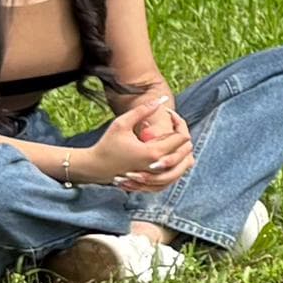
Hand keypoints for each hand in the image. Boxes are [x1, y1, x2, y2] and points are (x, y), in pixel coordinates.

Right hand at [73, 94, 191, 192]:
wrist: (95, 167)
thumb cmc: (107, 144)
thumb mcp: (121, 123)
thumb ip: (143, 110)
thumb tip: (162, 98)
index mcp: (153, 152)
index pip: (182, 137)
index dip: (179, 121)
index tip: (169, 113)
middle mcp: (158, 167)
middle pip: (187, 151)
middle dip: (183, 134)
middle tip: (173, 123)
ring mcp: (157, 177)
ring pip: (185, 165)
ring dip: (184, 150)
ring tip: (174, 136)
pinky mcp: (154, 183)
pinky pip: (176, 175)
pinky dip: (179, 164)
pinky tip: (171, 152)